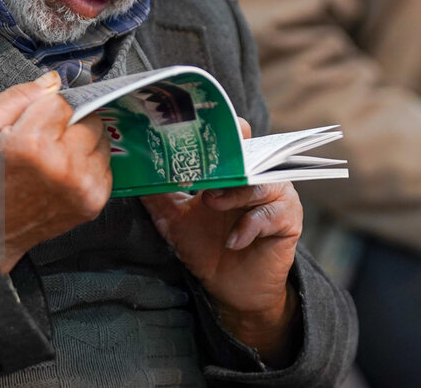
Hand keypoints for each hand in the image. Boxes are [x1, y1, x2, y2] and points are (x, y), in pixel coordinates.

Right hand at [0, 71, 111, 273]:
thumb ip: (18, 95)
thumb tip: (53, 81)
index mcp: (32, 143)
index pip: (64, 100)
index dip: (48, 106)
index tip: (36, 119)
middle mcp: (63, 165)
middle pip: (89, 116)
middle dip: (70, 121)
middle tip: (45, 138)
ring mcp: (82, 185)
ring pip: (101, 138)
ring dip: (82, 141)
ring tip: (54, 157)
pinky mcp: (94, 201)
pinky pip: (105, 163)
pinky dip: (88, 163)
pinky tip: (64, 172)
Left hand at [140, 118, 301, 363]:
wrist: (231, 290)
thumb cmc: (207, 248)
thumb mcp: (175, 220)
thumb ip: (158, 196)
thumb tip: (132, 174)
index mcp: (232, 172)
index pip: (235, 138)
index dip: (226, 130)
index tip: (205, 130)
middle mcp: (256, 178)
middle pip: (250, 156)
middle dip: (228, 162)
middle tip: (204, 176)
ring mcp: (276, 197)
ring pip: (263, 182)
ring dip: (236, 193)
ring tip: (212, 204)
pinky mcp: (288, 221)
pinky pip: (273, 214)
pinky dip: (250, 226)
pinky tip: (233, 241)